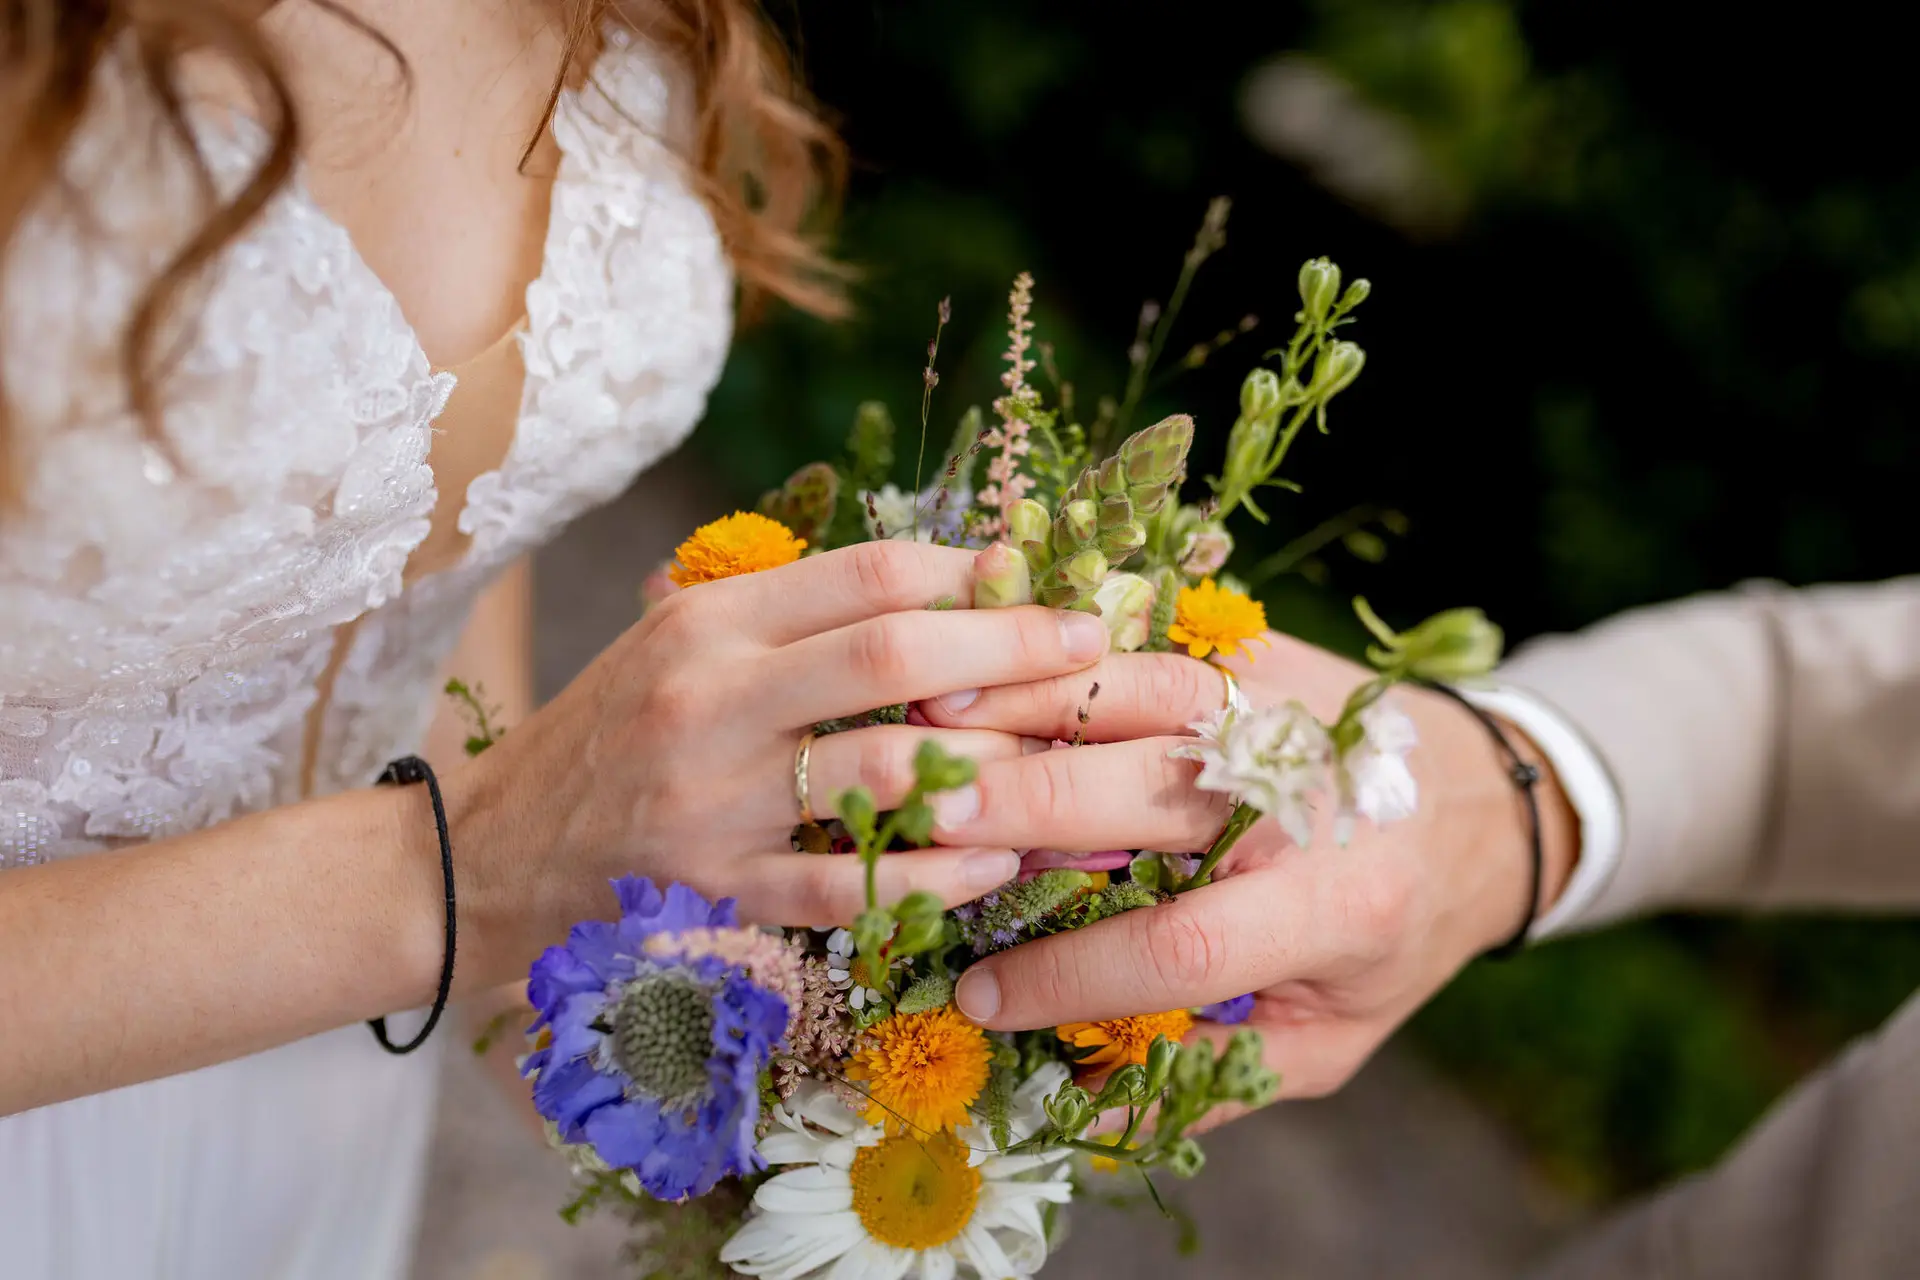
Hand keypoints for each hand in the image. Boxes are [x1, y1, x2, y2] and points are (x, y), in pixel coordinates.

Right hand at [445, 541, 1110, 965]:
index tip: (1042, 579)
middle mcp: (711, 699)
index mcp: (708, 623)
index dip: (970, 572)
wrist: (489, 853)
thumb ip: (786, 616)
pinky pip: (852, 881)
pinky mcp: (717, 891)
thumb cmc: (606, 737)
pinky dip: (937, 872)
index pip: (865, 573)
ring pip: (885, 767)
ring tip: (1066, 758)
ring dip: (993, 763)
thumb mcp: (674, 644)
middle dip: (1013, 647)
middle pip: (892, 652)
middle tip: (1095, 648)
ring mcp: (714, 801)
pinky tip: (1000, 859)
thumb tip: (934, 586)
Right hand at [927, 634, 1577, 1118]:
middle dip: (1020, 809)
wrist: (1484, 800)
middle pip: (1143, 794)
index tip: (981, 1000)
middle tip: (919, 827)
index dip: (1071, 976)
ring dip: (1025, 704)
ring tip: (927, 722)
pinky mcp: (1256, 651)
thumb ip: (1216, 1080)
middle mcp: (1307, 795)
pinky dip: (1057, 653)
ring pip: (1139, 693)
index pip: (1183, 944)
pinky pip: (1146, 641)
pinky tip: (982, 659)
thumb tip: (1078, 1112)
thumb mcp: (1333, 1038)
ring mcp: (1281, 708)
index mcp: (1333, 908)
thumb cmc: (1392, 937)